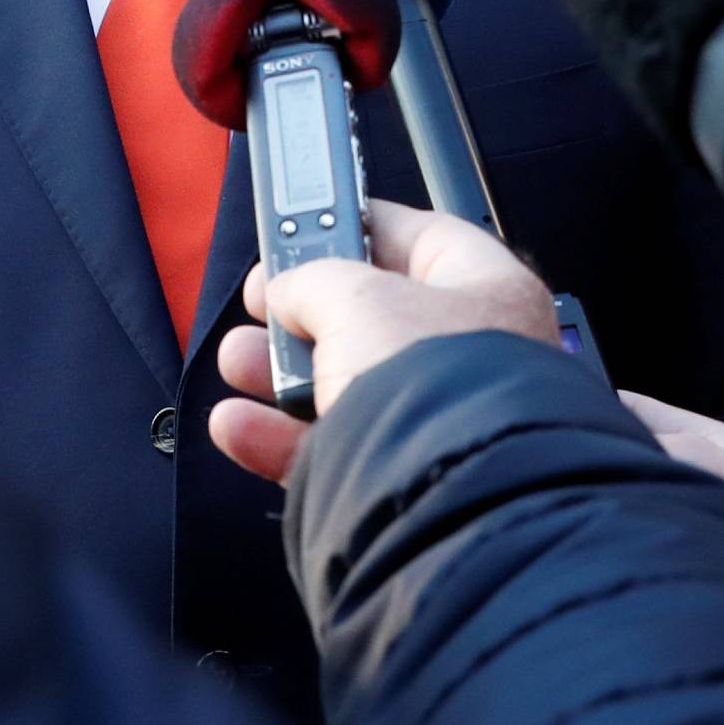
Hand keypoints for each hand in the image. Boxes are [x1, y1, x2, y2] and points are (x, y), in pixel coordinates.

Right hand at [208, 198, 560, 485]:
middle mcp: (470, 356)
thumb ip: (314, 278)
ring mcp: (434, 422)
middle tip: (261, 298)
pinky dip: (277, 436)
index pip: (423, 239)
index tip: (311, 222)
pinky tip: (237, 423)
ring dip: (279, 371)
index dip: (362, 225)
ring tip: (236, 358)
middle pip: (373, 317)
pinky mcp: (396, 479)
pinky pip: (329, 448)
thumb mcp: (357, 299)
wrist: (441, 502)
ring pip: (344, 384)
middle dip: (305, 308)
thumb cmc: (430, 384)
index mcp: (486, 291)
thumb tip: (289, 291)